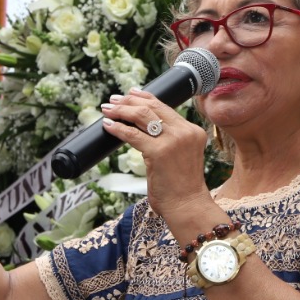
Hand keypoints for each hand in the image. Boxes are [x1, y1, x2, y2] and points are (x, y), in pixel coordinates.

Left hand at [98, 90, 214, 228]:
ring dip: (121, 110)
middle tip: (114, 100)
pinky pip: (132, 134)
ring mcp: (173, 141)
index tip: (131, 93)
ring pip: (142, 116)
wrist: (187, 206)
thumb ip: (168, 140)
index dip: (145, 97)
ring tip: (108, 109)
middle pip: (153, 107)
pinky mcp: (158, 152)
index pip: (165, 107)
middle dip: (130, 100)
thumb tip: (140, 128)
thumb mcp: (180, 156)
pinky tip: (108, 125)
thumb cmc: (181, 187)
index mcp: (192, 131)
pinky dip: (118, 128)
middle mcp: (185, 132)